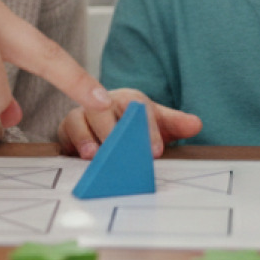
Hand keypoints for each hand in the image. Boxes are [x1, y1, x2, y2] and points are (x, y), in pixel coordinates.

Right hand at [57, 89, 201, 158]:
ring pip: (79, 121)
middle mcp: (102, 104)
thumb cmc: (134, 125)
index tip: (155, 151)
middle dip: (114, 132)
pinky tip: (75, 160)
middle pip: (104, 111)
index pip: (138, 108)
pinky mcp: (65, 132)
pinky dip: (70, 147)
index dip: (147, 128)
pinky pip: (64, 137)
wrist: (109, 127)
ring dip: (86, 138)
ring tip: (93, 156)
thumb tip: (196, 124)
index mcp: (129, 100)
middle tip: (123, 153)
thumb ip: (176, 124)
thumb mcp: (158, 123)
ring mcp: (81, 116)